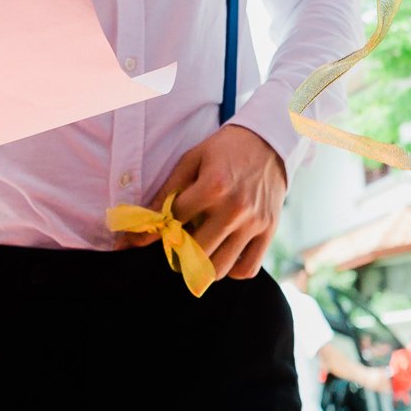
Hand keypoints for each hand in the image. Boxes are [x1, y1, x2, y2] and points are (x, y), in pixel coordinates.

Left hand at [125, 123, 286, 280]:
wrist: (268, 141)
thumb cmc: (224, 150)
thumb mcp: (192, 160)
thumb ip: (166, 193)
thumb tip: (141, 227)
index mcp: (214, 186)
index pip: (174, 221)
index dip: (158, 229)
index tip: (149, 235)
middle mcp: (235, 208)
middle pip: (195, 251)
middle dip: (178, 251)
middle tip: (176, 244)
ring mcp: (254, 222)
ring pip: (219, 267)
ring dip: (202, 266)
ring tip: (199, 250)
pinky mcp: (269, 231)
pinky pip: (247, 269)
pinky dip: (232, 270)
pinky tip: (223, 254)